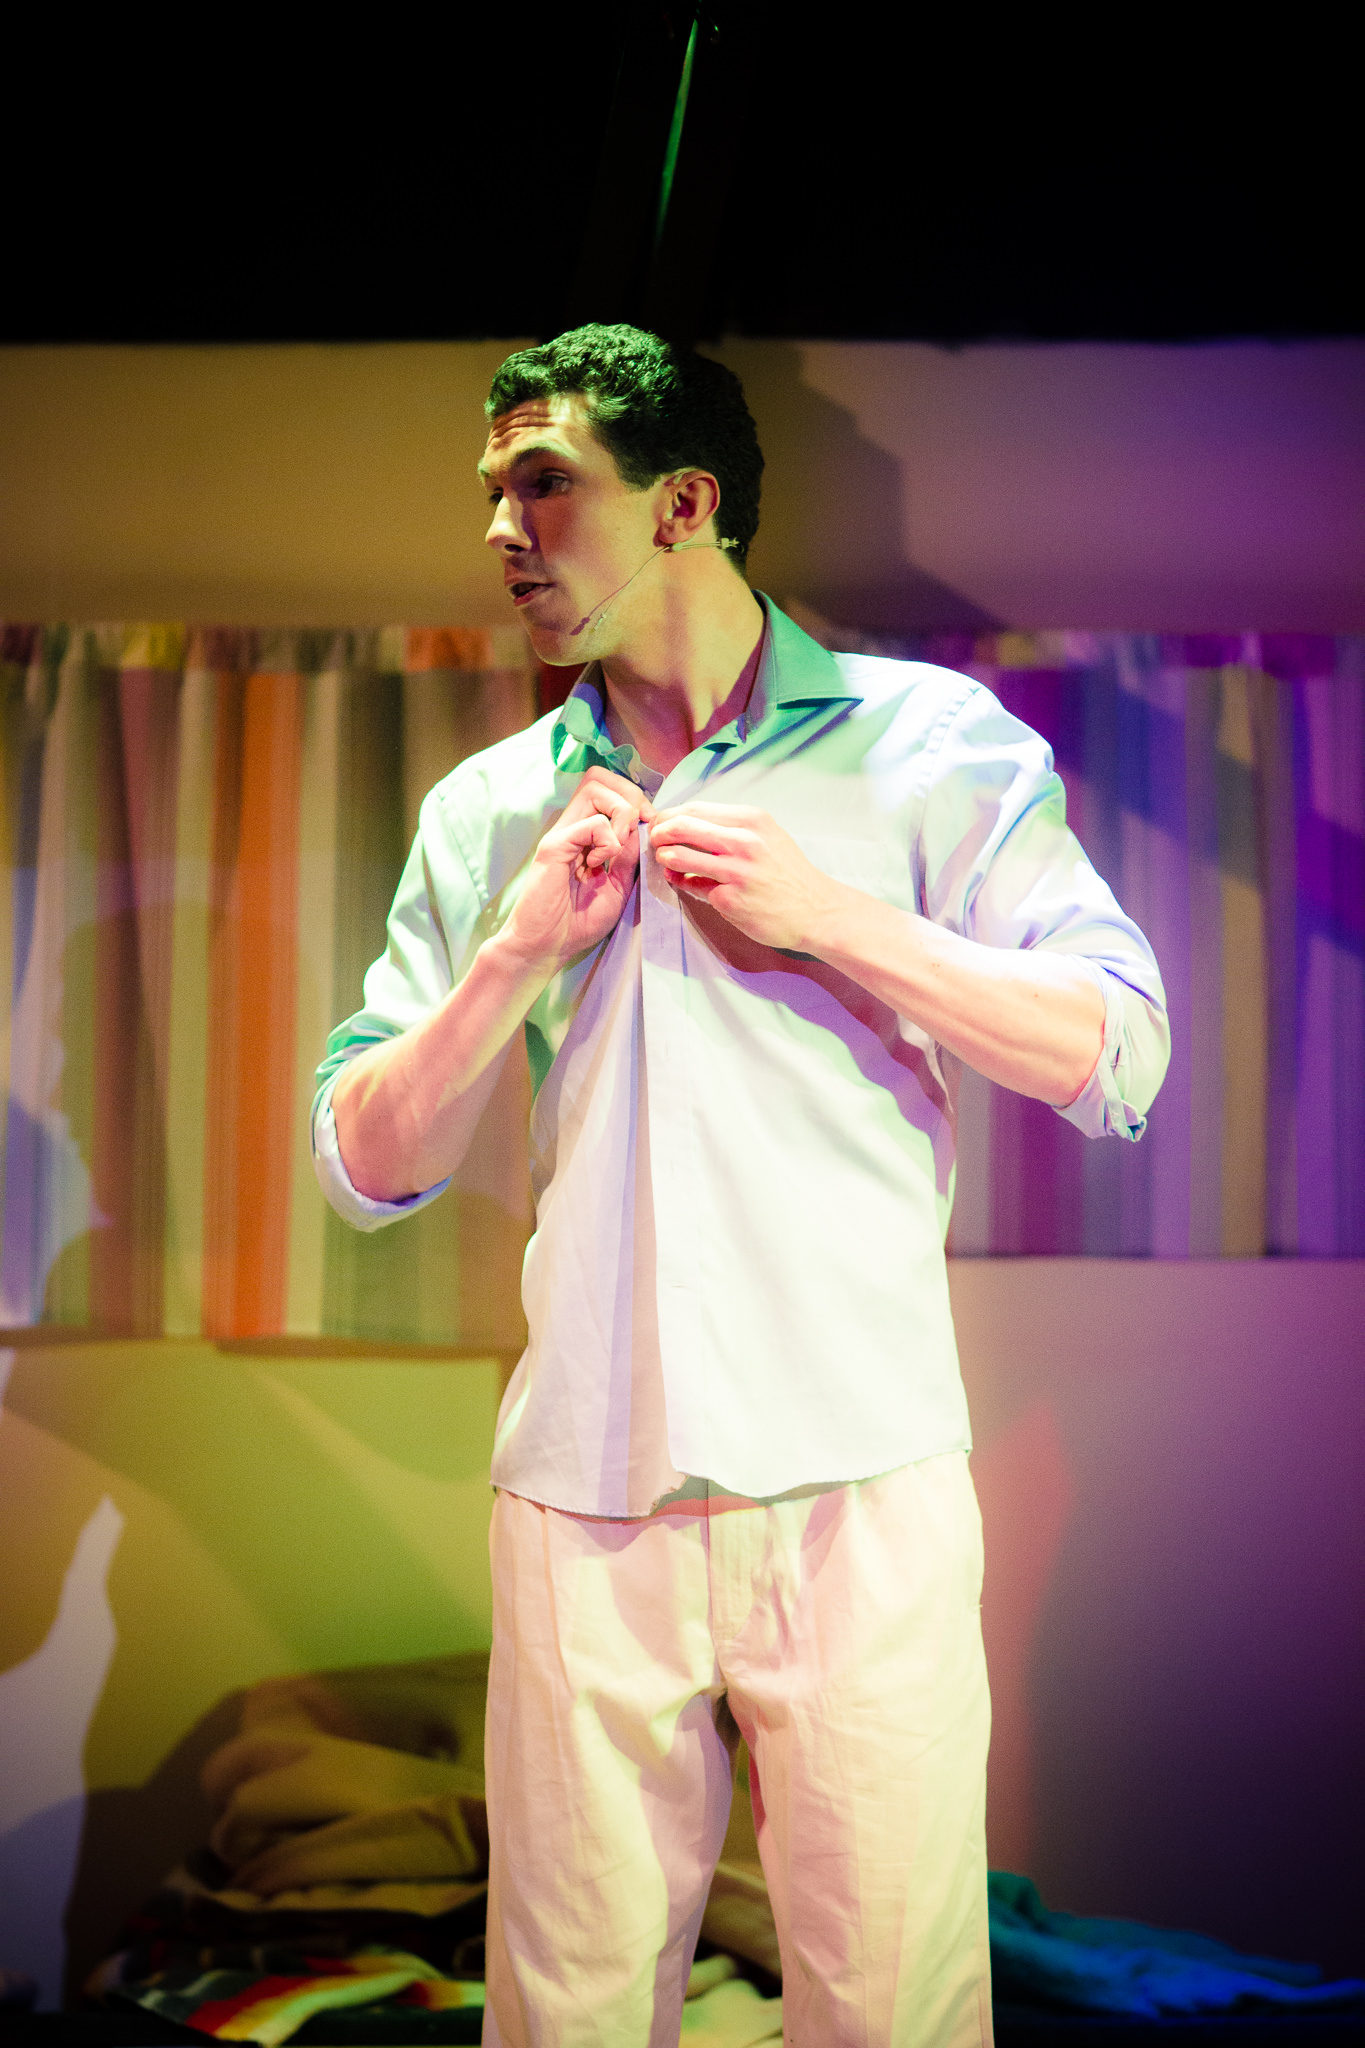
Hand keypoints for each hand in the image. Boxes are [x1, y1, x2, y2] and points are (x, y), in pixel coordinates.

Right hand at [499, 767, 654, 975]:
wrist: (546, 946)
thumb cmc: (577, 922)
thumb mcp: (617, 886)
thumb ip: (628, 857)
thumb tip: (643, 827)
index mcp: (586, 835)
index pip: (608, 790)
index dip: (634, 801)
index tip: (647, 829)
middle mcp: (572, 827)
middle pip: (600, 777)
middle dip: (630, 797)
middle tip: (636, 830)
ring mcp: (563, 833)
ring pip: (596, 788)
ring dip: (620, 814)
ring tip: (615, 850)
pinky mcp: (555, 845)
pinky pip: (593, 823)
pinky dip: (608, 842)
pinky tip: (596, 866)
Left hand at [649, 802, 843, 951]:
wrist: (816, 911)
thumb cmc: (789, 874)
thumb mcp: (767, 836)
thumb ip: (731, 829)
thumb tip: (688, 825)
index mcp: (751, 820)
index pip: (695, 808)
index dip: (670, 815)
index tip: (661, 823)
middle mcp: (744, 841)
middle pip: (681, 827)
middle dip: (659, 833)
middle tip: (654, 841)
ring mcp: (736, 871)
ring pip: (679, 856)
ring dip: (665, 858)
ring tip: (665, 861)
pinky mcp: (730, 898)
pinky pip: (692, 886)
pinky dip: (682, 883)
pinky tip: (682, 882)